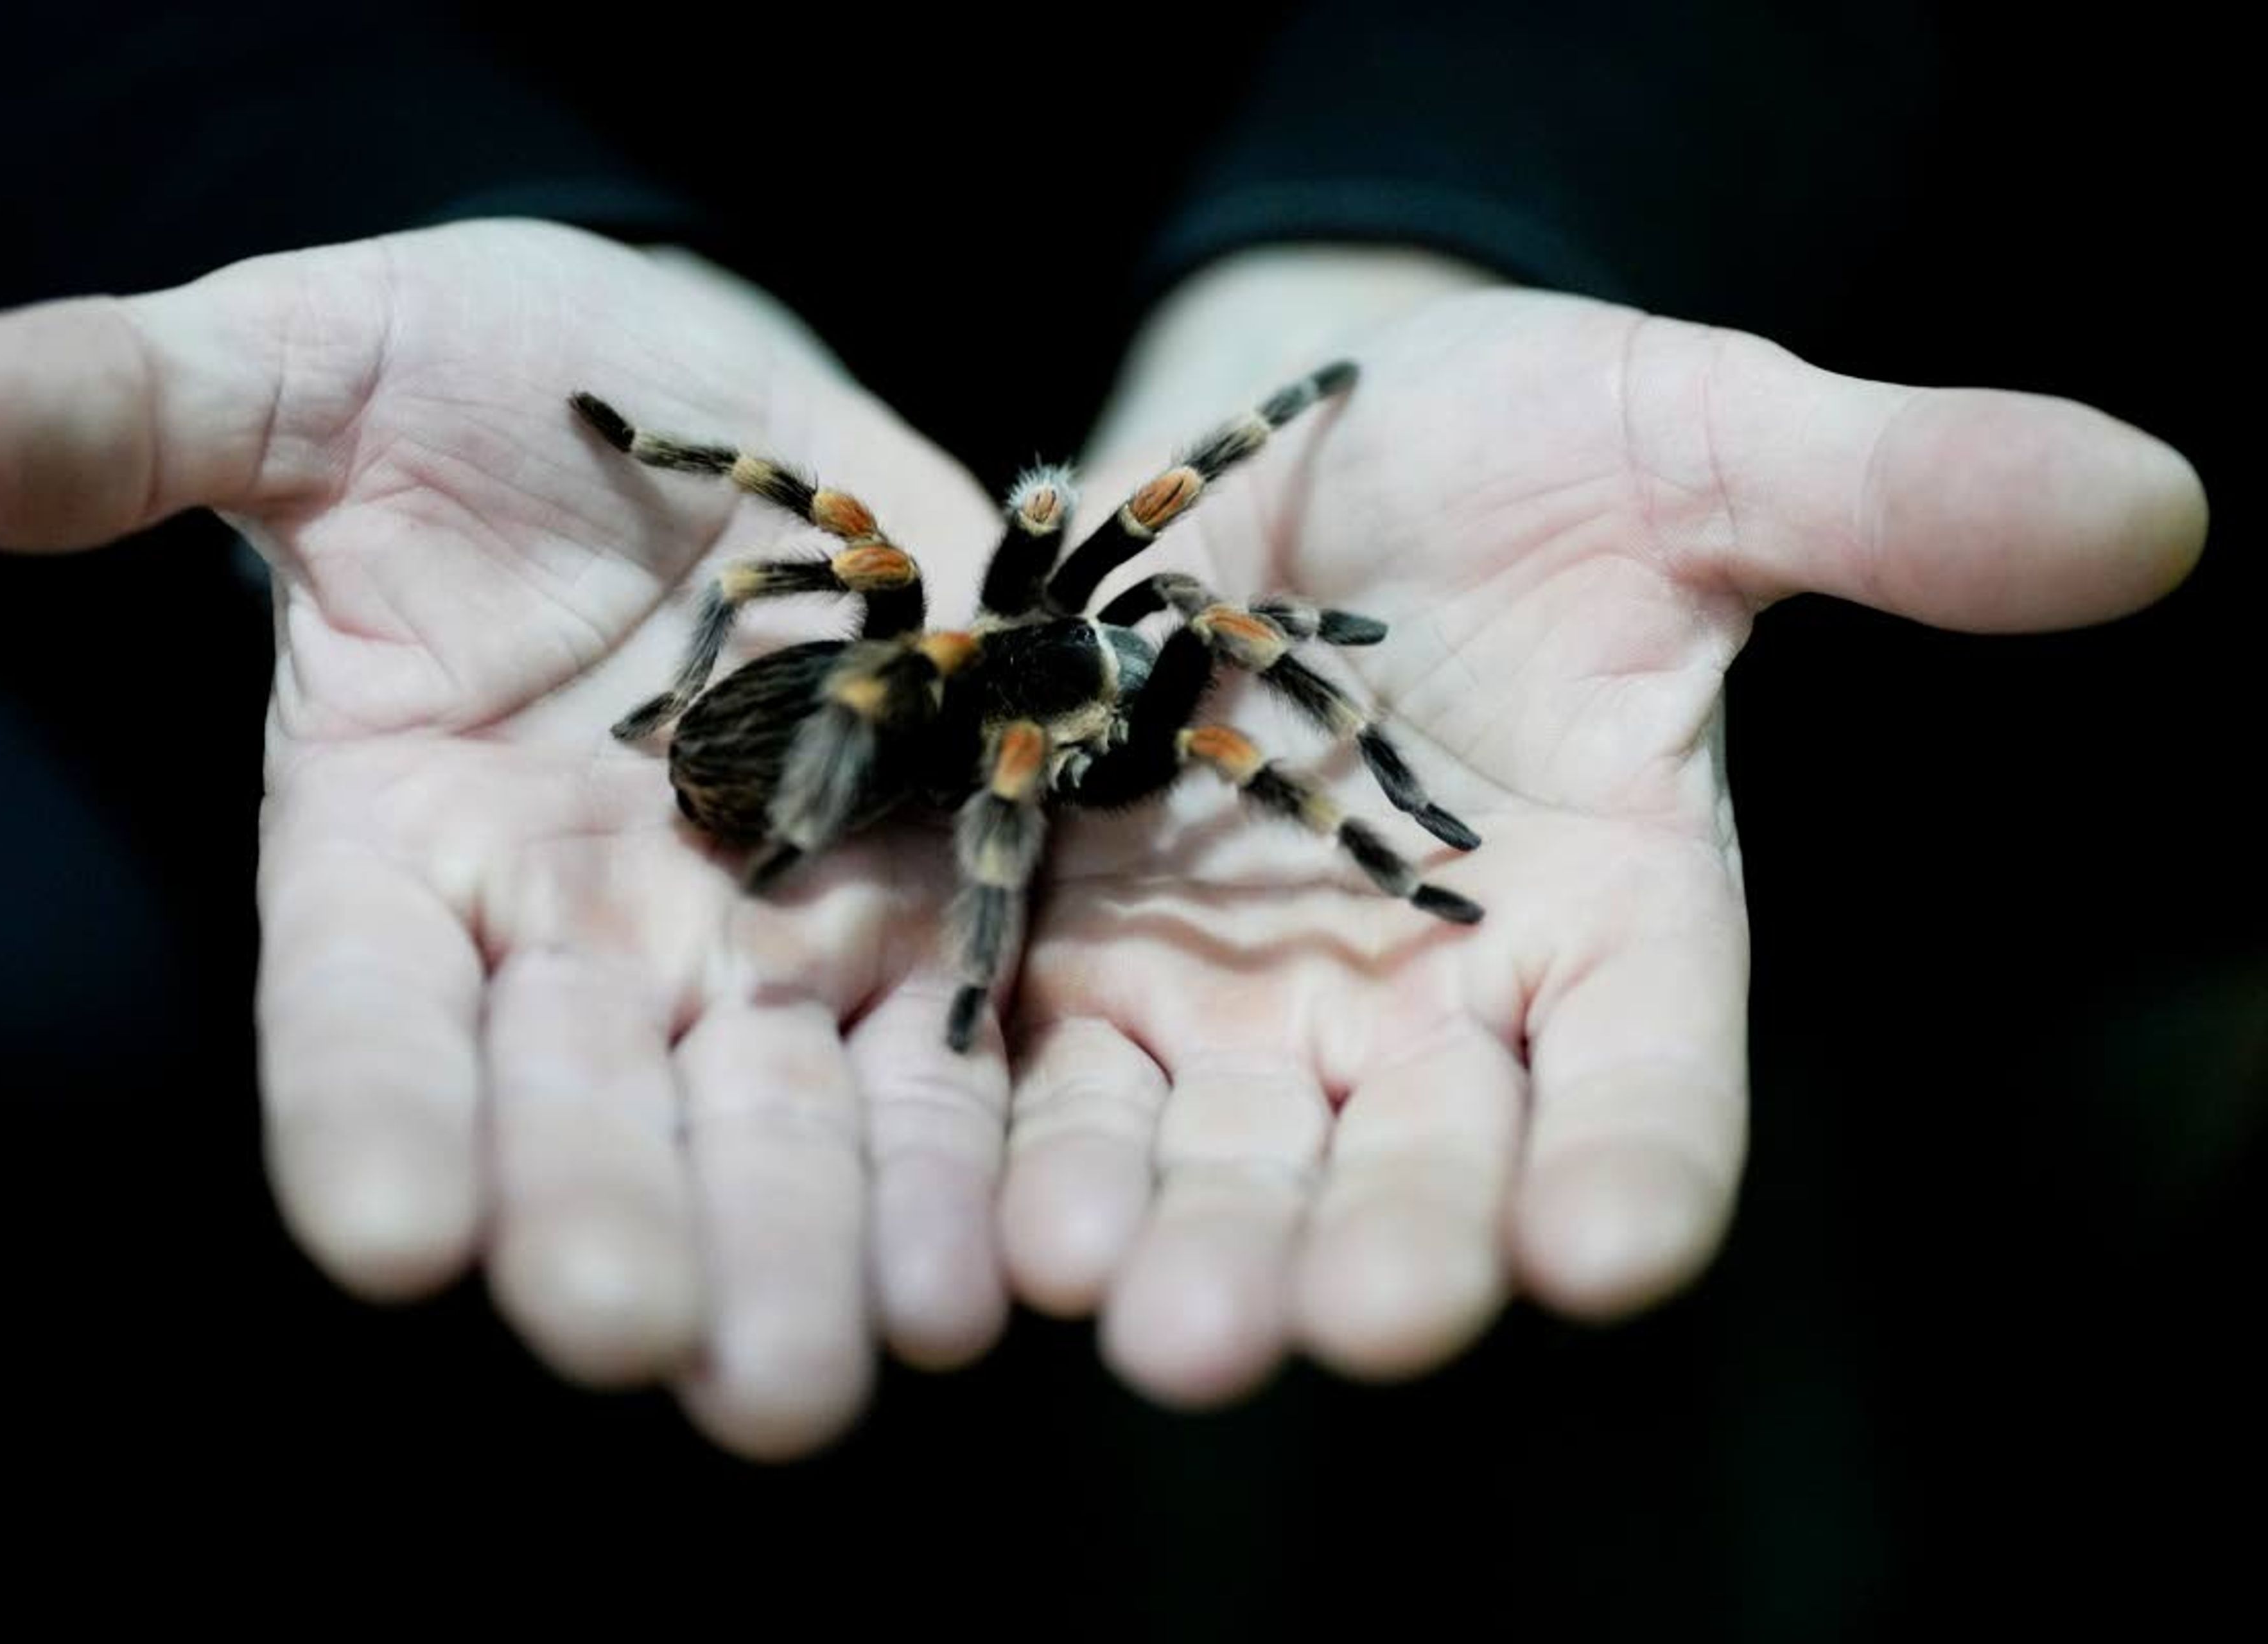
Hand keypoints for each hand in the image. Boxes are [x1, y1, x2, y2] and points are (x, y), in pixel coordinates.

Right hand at [0, 219, 1017, 1458]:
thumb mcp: (322, 367)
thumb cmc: (478, 387)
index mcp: (396, 845)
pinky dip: (968, 1155)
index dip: (367, 1115)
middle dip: (616, 1225)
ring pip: (779, 1121)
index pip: (358, 1011)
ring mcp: (758, 936)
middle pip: (586, 1113)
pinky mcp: (926, 896)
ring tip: (842, 1367)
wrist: (707, 398)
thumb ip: (152, 412)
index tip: (387, 1233)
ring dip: (811, 1245)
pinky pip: (948, 1049)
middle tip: (652, 1343)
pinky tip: (999, 1264)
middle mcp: (574, 938)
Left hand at [998, 249, 2207, 1404]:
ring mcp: (1252, 1003)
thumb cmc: (1528, 449)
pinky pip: (1054, 1084)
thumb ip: (1886, 496)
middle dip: (1384, 1251)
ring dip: (1187, 1240)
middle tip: (1337, 1321)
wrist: (1305, 444)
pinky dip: (1026, 1149)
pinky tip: (992, 1215)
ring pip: (1229, 1163)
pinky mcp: (1085, 964)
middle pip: (1425, 1171)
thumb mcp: (1698, 445)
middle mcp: (1434, 1009)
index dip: (1635, 1167)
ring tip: (1137, 1306)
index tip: (1607, 1249)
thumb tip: (2156, 506)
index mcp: (1613, 922)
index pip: (1649, 1085)